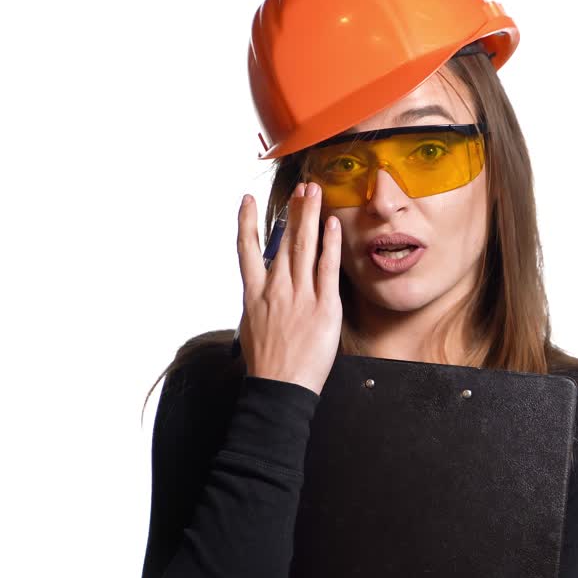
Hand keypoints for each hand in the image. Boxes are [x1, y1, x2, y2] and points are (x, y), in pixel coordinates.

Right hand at [236, 182, 342, 395]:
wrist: (279, 389)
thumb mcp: (252, 329)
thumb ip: (259, 306)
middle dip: (294, 211)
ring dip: (310, 216)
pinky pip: (326, 269)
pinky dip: (329, 244)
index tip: (246, 200)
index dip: (246, 222)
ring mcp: (299, 296)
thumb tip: (263, 293)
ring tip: (315, 192)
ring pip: (304, 247)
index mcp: (254, 295)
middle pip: (284, 241)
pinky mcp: (323, 307)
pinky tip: (332, 225)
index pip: (247, 250)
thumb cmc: (268, 367)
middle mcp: (275, 289)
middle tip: (302, 187)